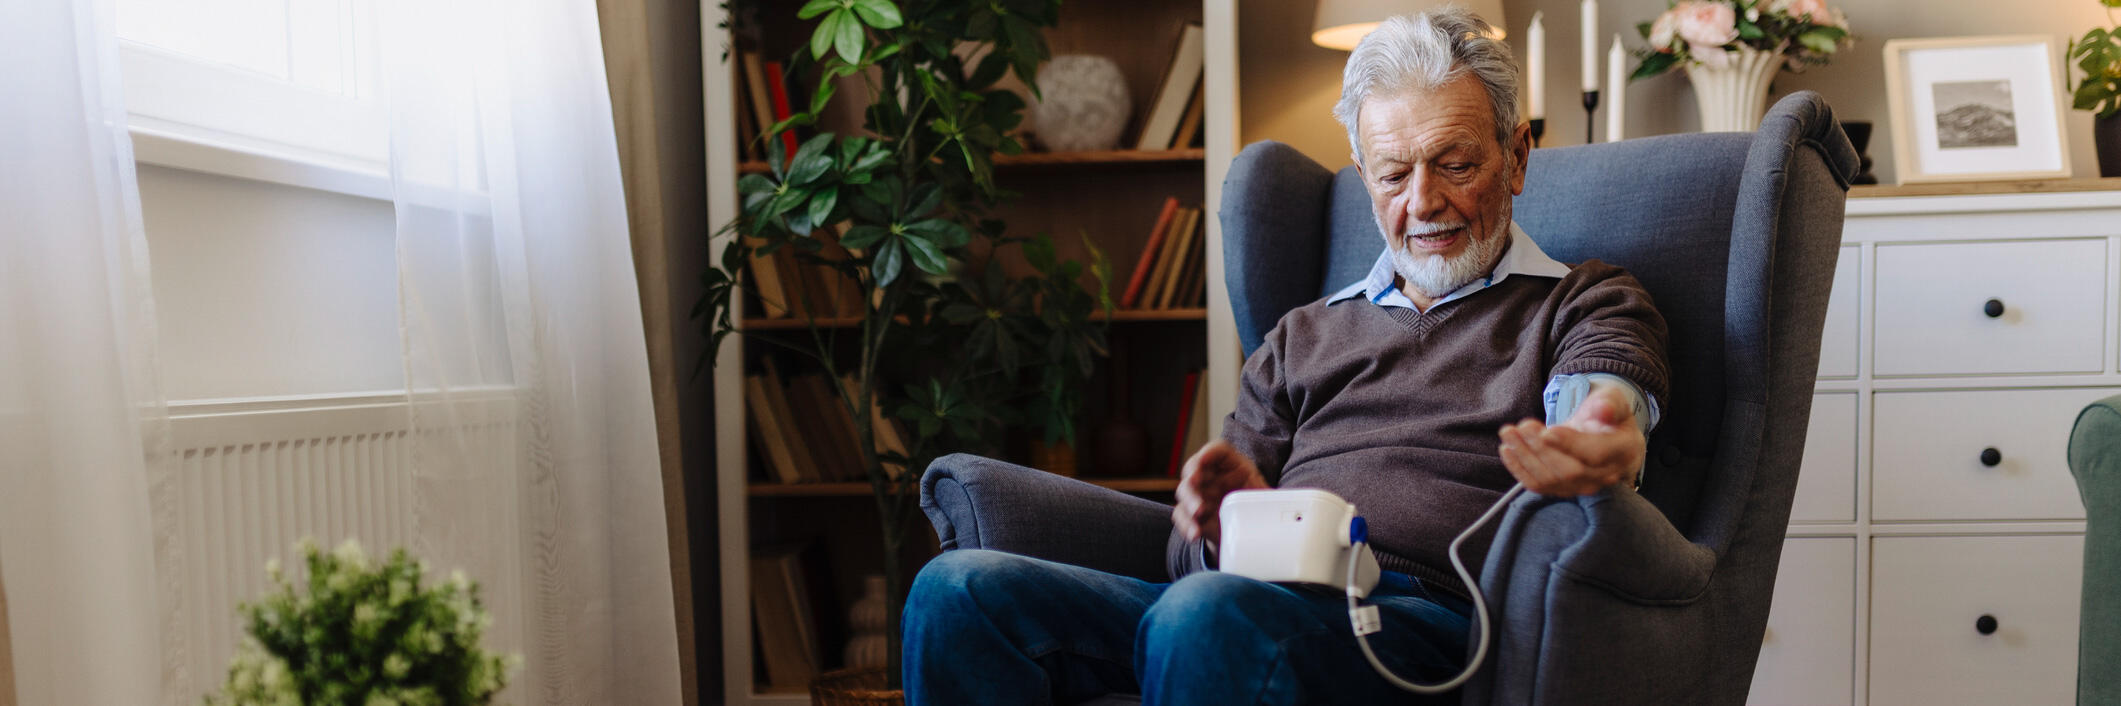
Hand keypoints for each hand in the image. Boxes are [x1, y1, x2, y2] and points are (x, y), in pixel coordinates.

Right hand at [1171, 439, 1268, 544]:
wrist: (1249, 534)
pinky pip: (1182, 516)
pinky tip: (1195, 533)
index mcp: (1232, 467)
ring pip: (1185, 491)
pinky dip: (1187, 524)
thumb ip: (1274, 500)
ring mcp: (1200, 495)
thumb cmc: (1258, 510)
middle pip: (1195, 469)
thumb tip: (1285, 505)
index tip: (1204, 459)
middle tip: (1197, 485)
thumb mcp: (1268, 500)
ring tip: (1199, 513)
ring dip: (1189, 501)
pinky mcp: (1192, 515)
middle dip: (1193, 478)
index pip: (1218, 451)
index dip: (1210, 452)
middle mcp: (1213, 477)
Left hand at [1497, 383, 1645, 495]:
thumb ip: (1611, 403)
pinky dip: (1520, 470)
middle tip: (1521, 426)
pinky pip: (1539, 486)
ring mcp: (1584, 486)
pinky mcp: (1564, 489)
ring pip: (1551, 480)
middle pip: (1570, 470)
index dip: (1570, 444)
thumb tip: (1604, 409)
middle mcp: (1606, 474)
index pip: (1595, 453)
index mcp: (1622, 451)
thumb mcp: (1613, 399)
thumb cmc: (1608, 415)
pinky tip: (1506, 449)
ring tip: (1509, 432)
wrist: (1605, 434)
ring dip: (1525, 457)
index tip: (1547, 430)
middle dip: (1541, 448)